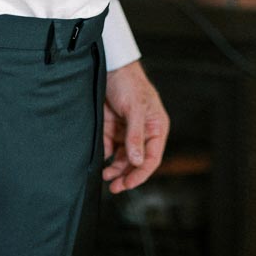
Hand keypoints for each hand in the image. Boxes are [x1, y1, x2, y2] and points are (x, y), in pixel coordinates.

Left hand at [103, 60, 169, 193]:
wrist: (110, 67)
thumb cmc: (129, 83)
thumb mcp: (134, 108)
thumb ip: (136, 136)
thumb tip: (138, 161)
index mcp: (156, 128)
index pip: (152, 157)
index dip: (141, 173)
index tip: (129, 184)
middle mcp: (142, 133)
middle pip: (137, 162)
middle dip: (127, 175)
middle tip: (115, 188)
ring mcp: (126, 132)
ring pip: (123, 159)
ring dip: (115, 170)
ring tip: (105, 177)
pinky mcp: (111, 129)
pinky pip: (110, 149)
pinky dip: (105, 159)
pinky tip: (100, 163)